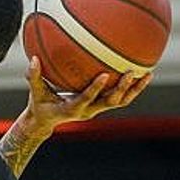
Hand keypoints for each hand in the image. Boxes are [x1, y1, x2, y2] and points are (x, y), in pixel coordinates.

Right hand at [22, 56, 151, 132]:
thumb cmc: (40, 104)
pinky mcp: (101, 105)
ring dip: (134, 89)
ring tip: (147, 74)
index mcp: (72, 108)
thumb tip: (32, 58)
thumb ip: (33, 76)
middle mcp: (88, 111)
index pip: (86, 98)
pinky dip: (132, 88)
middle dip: (122, 88)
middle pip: (110, 102)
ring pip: (120, 101)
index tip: (105, 74)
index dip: (96, 88)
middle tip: (130, 73)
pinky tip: (142, 73)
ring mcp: (97, 109)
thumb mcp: (35, 92)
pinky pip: (120, 97)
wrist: (47, 121)